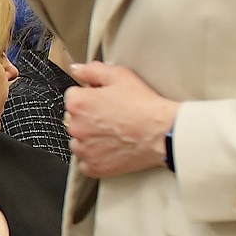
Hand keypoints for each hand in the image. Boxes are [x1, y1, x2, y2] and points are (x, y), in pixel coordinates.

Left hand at [63, 62, 179, 178]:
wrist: (163, 132)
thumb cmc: (143, 104)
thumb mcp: (119, 76)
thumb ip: (92, 70)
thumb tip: (76, 69)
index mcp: (78, 103)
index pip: (73, 97)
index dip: (90, 97)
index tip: (105, 101)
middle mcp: (76, 126)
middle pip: (74, 119)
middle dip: (88, 117)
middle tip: (112, 117)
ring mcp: (84, 149)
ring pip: (78, 141)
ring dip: (89, 138)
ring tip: (113, 134)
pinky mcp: (94, 166)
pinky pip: (85, 163)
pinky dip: (94, 158)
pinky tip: (111, 150)